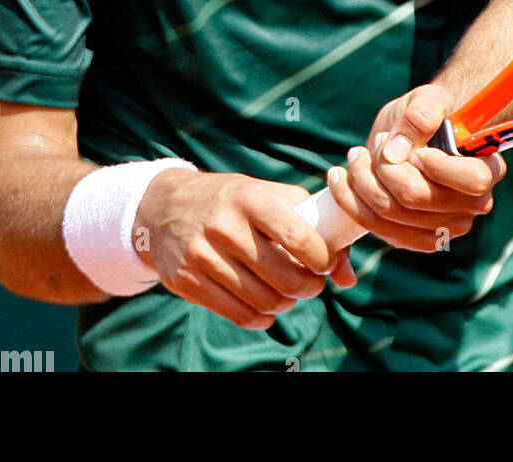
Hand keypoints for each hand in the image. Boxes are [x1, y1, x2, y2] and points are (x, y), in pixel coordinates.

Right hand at [134, 168, 355, 329]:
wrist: (166, 207)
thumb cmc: (231, 200)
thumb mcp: (266, 195)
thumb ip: (310, 224)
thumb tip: (347, 274)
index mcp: (250, 198)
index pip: (298, 237)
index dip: (322, 258)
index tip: (326, 264)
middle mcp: (224, 226)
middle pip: (284, 277)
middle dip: (308, 287)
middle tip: (311, 284)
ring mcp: (202, 256)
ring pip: (263, 300)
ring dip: (286, 303)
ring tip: (289, 293)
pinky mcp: (187, 282)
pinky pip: (238, 314)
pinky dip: (262, 317)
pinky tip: (267, 307)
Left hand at [323, 84, 505, 252]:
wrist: (415, 136)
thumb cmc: (428, 115)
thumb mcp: (427, 99)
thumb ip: (421, 113)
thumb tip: (396, 150)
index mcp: (488, 170)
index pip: (472, 181)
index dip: (437, 166)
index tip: (414, 149)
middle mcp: (471, 207)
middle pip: (419, 199)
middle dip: (384, 168)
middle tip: (374, 142)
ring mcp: (444, 229)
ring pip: (392, 215)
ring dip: (362, 183)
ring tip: (354, 156)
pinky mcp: (415, 239)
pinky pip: (378, 229)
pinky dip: (353, 203)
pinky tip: (342, 179)